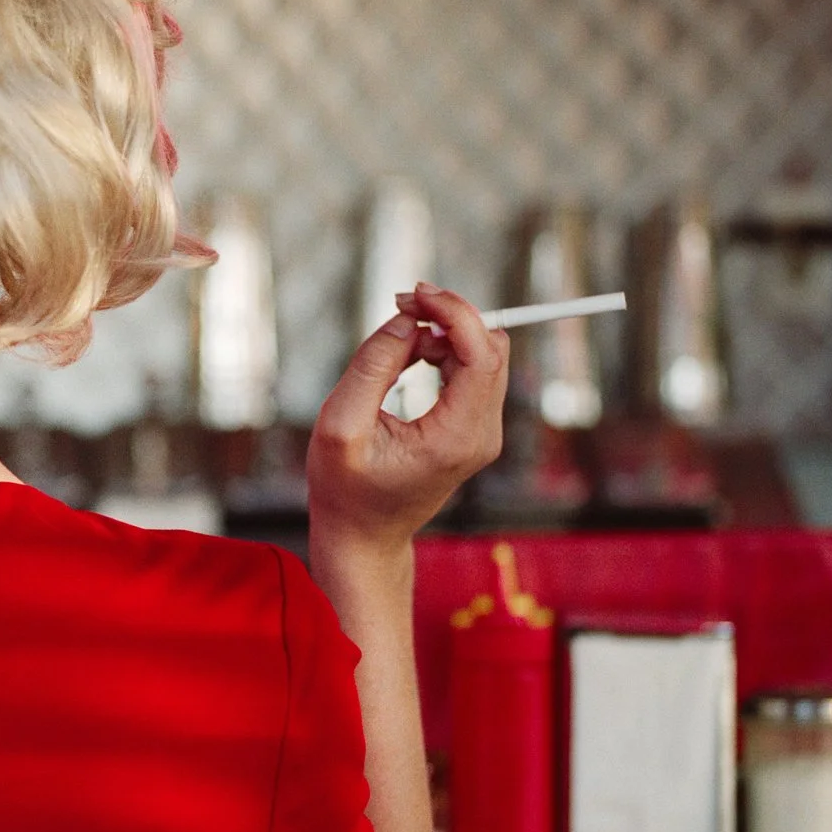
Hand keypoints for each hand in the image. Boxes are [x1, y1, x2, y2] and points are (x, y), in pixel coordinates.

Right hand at [307, 282, 507, 554]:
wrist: (363, 536)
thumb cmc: (345, 489)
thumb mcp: (341, 425)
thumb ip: (372, 366)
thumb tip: (408, 320)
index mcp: (455, 438)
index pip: (481, 354)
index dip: (455, 313)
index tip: (415, 295)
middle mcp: (481, 435)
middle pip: (490, 349)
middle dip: (450, 316)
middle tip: (401, 305)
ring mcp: (482, 434)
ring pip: (484, 356)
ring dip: (446, 333)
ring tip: (397, 339)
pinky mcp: (474, 430)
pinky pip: (473, 372)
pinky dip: (445, 351)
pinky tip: (411, 357)